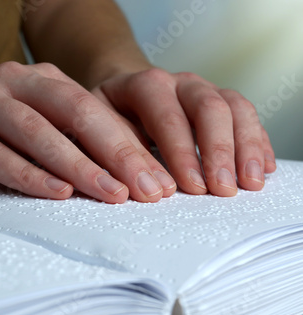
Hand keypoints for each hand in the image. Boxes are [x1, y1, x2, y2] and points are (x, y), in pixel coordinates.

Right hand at [0, 62, 180, 203]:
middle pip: (72, 111)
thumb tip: (120, 173)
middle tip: (149, 188)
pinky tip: (54, 192)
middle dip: (115, 151)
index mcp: (35, 79)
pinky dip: (25, 172)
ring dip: (76, 164)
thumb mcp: (23, 124)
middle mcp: (7, 80)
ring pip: (33, 129)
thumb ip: (62, 138)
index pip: (93, 108)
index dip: (129, 143)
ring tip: (111, 194)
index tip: (159, 180)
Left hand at [91, 68, 276, 196]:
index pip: (165, 114)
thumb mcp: (93, 127)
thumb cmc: (105, 117)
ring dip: (244, 147)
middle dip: (216, 151)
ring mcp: (203, 90)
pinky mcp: (221, 102)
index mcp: (144, 84)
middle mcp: (178, 82)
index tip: (190, 187)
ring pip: (234, 109)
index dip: (180, 151)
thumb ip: (107, 151)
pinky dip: (257, 142)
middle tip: (222, 190)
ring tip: (249, 184)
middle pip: (207, 107)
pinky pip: (247, 115)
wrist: (122, 93)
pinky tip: (262, 168)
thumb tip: (128, 188)